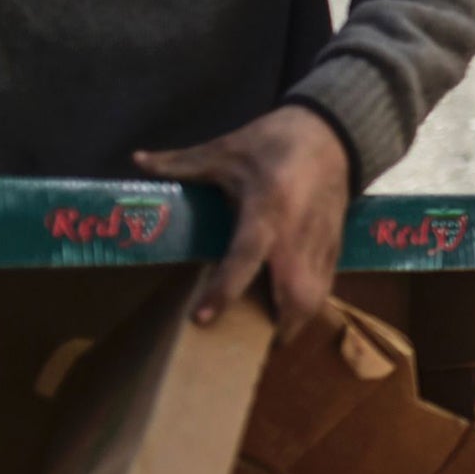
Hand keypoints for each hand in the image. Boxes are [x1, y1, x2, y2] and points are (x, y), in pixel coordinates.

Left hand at [135, 104, 352, 340]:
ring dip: (295, 320)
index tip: (201, 319)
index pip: (246, 256)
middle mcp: (297, 232)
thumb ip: (184, 162)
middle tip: (250, 343)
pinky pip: (327, 284)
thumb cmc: (274, 140)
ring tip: (271, 333)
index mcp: (267, 208)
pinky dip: (308, 303)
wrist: (332, 130)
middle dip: (278, 324)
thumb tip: (139, 161)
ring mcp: (321, 240)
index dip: (224, 289)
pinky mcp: (336, 242)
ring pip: (317, 295)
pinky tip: (290, 308)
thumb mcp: (227, 148)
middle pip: (297, 292)